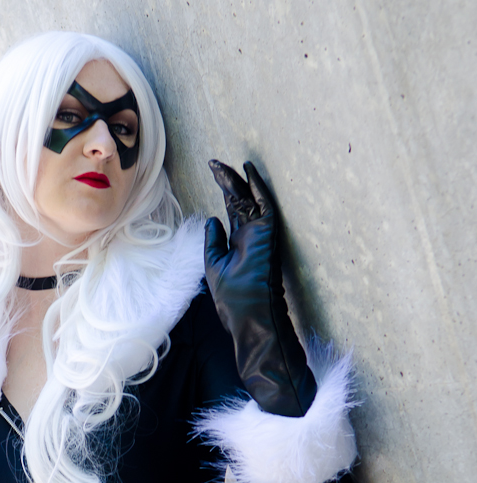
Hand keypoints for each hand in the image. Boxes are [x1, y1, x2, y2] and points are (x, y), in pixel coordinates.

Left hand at [205, 160, 316, 416]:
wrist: (250, 319)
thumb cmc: (233, 301)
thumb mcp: (214, 266)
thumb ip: (213, 242)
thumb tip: (212, 218)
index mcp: (240, 243)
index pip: (232, 212)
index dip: (224, 193)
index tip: (213, 173)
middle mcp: (252, 236)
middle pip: (240, 202)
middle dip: (228, 182)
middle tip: (215, 163)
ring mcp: (262, 236)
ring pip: (251, 201)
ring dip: (238, 182)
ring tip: (223, 165)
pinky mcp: (270, 238)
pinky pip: (266, 208)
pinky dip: (259, 190)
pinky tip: (249, 173)